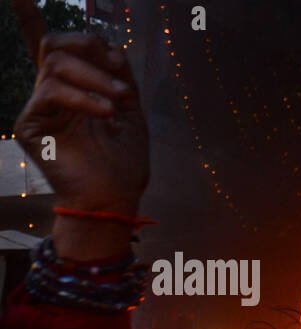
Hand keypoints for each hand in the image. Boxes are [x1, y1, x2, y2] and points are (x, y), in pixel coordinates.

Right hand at [14, 29, 149, 214]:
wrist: (115, 196)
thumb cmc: (124, 160)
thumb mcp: (131, 109)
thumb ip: (118, 75)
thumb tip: (108, 44)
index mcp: (74, 88)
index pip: (52, 48)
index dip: (28, 17)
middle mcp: (52, 93)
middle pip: (56, 45)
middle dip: (89, 47)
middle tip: (116, 69)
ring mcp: (39, 107)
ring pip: (56, 64)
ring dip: (94, 76)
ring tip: (117, 99)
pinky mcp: (30, 124)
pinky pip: (52, 91)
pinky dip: (83, 97)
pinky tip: (105, 112)